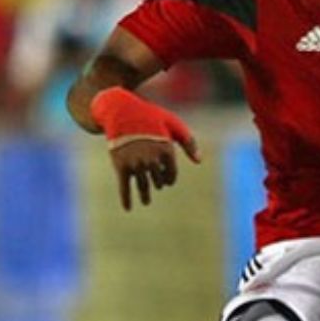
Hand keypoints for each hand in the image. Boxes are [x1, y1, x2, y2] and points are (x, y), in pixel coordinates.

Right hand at [90, 87, 199, 210]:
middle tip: (156, 185)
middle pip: (157, 180)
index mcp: (166, 150)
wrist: (121, 111)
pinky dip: (126, 198)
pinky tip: (128, 209)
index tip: (166, 179)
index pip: (171, 173)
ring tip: (146, 202)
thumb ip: (189, 142)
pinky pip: (124, 186)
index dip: (170, 178)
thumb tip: (199, 161)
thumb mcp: (174, 124)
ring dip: (145, 195)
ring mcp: (136, 164)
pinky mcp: (120, 166)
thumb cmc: (150, 117)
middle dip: (158, 183)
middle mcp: (151, 159)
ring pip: (143, 185)